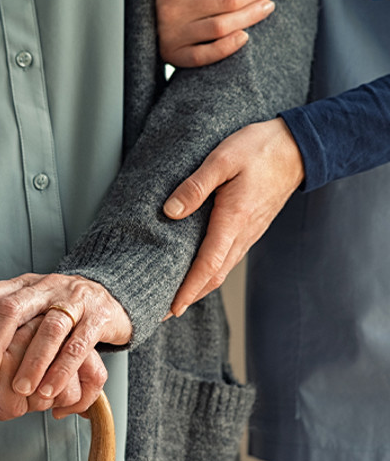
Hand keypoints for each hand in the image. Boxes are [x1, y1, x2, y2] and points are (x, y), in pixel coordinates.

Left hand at [0, 273, 131, 414]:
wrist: (114, 297)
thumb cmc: (64, 313)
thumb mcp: (33, 313)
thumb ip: (8, 337)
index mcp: (23, 286)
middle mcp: (46, 288)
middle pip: (12, 308)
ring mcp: (74, 300)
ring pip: (49, 329)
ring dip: (32, 362)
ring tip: (21, 390)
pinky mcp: (99, 317)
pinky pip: (79, 345)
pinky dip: (62, 370)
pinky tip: (50, 390)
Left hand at [163, 118, 303, 313]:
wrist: (297, 147)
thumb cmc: (260, 149)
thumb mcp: (222, 159)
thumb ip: (195, 186)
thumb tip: (170, 211)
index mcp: (233, 220)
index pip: (208, 266)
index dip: (188, 290)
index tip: (171, 308)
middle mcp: (242, 234)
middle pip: (213, 277)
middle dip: (189, 297)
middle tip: (163, 312)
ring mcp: (248, 234)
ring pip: (222, 270)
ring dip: (199, 288)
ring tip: (176, 298)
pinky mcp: (250, 229)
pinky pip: (228, 259)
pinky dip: (210, 273)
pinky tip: (197, 273)